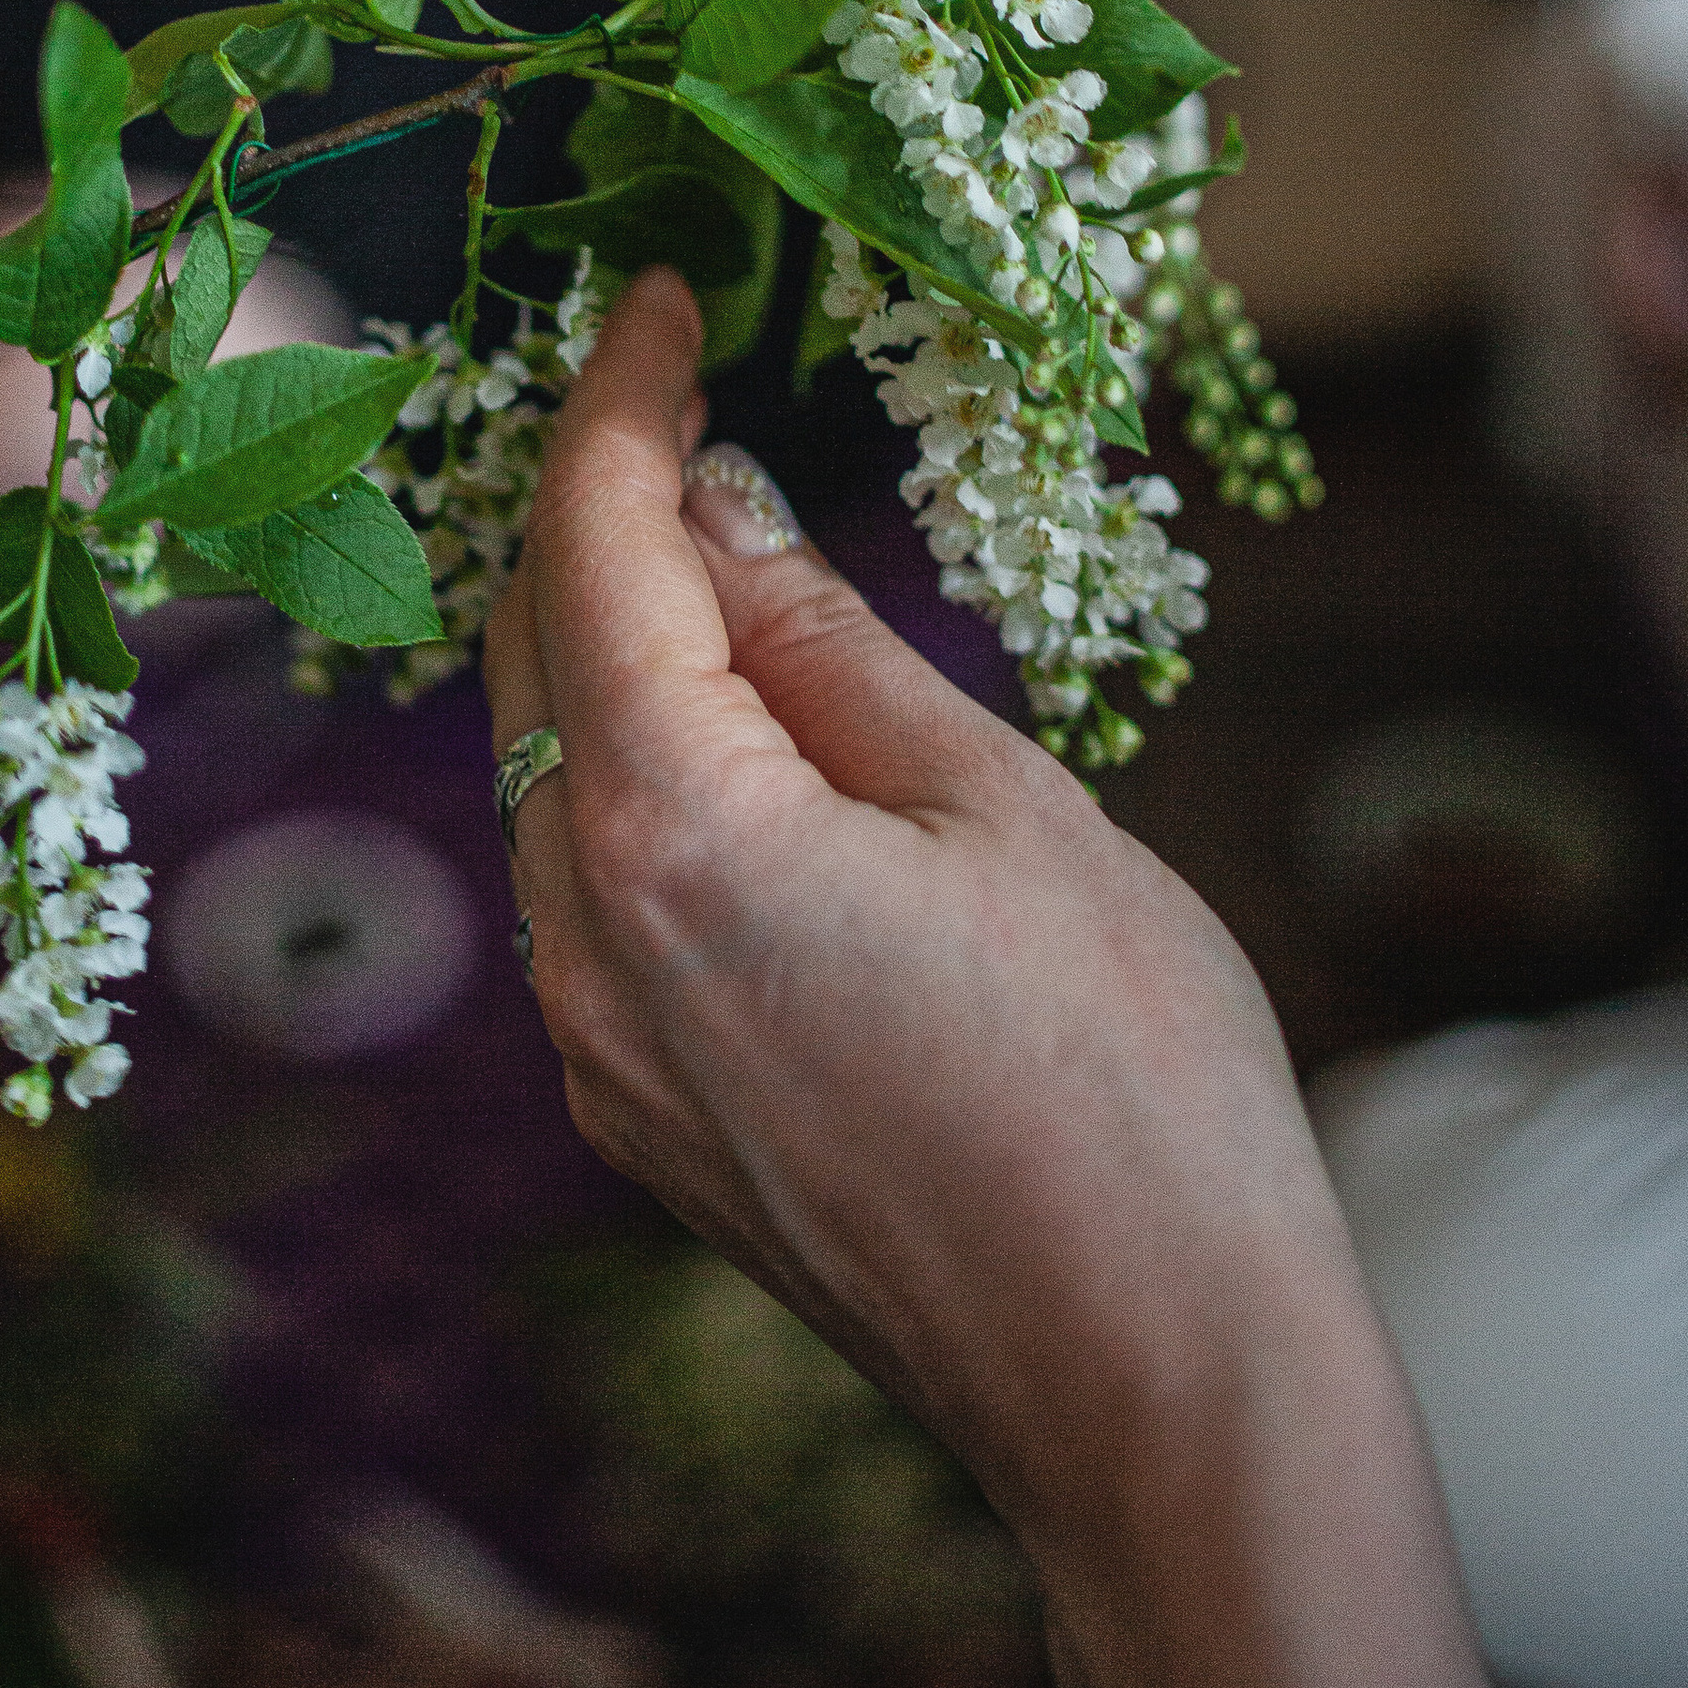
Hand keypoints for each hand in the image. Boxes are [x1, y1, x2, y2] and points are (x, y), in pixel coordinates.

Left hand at [482, 268, 1368, 1554]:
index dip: (616, 399)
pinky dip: (638, 788)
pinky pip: (591, 900)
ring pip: (548, 785)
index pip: (590, 547)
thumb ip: (827, 643)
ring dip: (610, 654)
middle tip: (682, 402)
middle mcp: (582, 942)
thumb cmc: (1133, 1080)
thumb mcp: (1003, 806)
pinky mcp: (637, 1124)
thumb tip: (719, 505)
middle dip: (589, 514)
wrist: (1158, 1390)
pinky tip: (744, 752)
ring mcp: (594, 1052)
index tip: (656, 298)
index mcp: (674, 830)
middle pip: (529, 660)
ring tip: (727, 562)